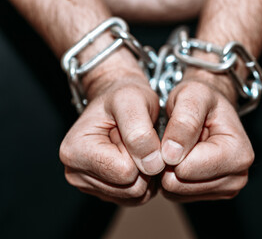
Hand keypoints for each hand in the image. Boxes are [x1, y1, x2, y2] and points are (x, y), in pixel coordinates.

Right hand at [59, 68, 164, 205]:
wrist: (118, 100)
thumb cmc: (122, 97)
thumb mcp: (132, 101)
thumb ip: (140, 133)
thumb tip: (152, 166)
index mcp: (75, 151)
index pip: (125, 172)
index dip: (139, 153)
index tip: (130, 131)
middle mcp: (76, 172)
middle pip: (131, 188)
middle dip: (143, 164)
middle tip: (133, 139)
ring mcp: (89, 184)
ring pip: (135, 196)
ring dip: (145, 172)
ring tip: (134, 147)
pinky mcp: (103, 191)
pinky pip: (135, 199)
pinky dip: (143, 180)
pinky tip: (135, 158)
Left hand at [160, 71, 253, 201]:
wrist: (208, 108)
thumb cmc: (202, 99)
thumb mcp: (192, 95)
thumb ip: (184, 121)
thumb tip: (172, 155)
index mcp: (238, 154)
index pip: (187, 168)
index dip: (170, 150)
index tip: (173, 132)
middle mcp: (237, 177)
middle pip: (179, 185)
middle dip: (169, 162)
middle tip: (174, 139)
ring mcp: (225, 189)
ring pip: (174, 192)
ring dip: (168, 169)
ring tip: (179, 147)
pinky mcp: (210, 194)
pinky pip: (175, 195)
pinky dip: (172, 177)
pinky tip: (181, 158)